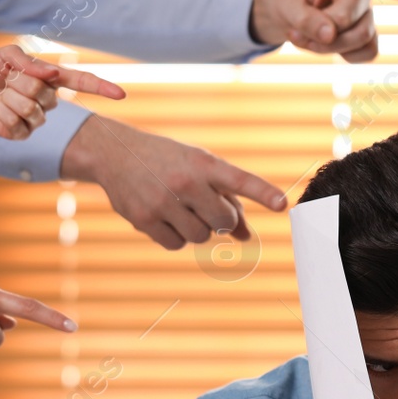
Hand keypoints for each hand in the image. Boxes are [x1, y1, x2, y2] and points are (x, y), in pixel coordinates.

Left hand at [0, 44, 124, 139]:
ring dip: (10, 98)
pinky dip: (2, 113)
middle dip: (20, 83)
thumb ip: (29, 62)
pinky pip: (17, 124)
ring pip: (31, 109)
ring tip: (1, 94)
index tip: (121, 95)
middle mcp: (47, 100)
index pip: (81, 83)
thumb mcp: (7, 55)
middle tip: (7, 80)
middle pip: (45, 94)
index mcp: (50, 79)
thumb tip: (52, 75)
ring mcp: (36, 119)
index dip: (101, 88)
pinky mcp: (21, 134)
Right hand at [60, 117, 286, 248]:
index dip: (262, 193)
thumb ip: (226, 199)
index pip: (239, 180)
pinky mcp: (143, 219)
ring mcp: (162, 201)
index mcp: (204, 163)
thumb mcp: (199, 169)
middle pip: (223, 221)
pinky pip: (176, 245)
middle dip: (220, 219)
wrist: (115, 153)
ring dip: (197, 228)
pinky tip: (163, 215)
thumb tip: (246, 238)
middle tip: (204, 205)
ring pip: (201, 237)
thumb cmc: (168, 162)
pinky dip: (175, 236)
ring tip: (179, 206)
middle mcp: (184, 181)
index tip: (282, 204)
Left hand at [250, 0, 397, 61]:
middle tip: (297, 34)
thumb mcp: (289, 7)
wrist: (289, 16)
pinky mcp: (366, 40)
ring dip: (331, 48)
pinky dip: (345, 56)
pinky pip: (367, 54)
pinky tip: (324, 47)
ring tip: (303, 39)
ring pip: (363, 41)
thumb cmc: (290, 3)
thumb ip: (307, 18)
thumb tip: (330, 35)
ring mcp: (366, 19)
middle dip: (327, 37)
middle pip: (358, 23)